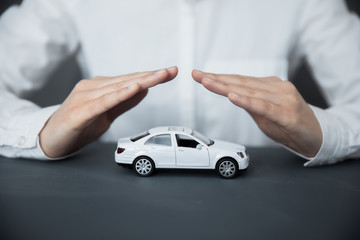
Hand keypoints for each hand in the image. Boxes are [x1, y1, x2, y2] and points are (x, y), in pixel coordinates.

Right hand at [39, 67, 177, 157]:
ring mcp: (85, 97)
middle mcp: (93, 87)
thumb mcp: (107, 114)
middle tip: (171, 70)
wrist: (49, 139)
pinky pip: (104, 102)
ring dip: (141, 81)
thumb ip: (124, 103)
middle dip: (151, 76)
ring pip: (118, 88)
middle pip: (127, 80)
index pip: (130, 80)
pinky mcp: (81, 111)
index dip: (150, 76)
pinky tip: (134, 88)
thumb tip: (144, 90)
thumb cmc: (78, 125)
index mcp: (100, 88)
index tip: (169, 72)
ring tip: (159, 76)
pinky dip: (120, 95)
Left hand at [192, 70, 321, 157]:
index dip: (219, 78)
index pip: (240, 81)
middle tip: (197, 75)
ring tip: (207, 82)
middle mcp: (277, 88)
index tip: (201, 75)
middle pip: (241, 83)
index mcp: (270, 86)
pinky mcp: (288, 114)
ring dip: (226, 87)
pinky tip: (233, 97)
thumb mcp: (265, 114)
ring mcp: (284, 99)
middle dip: (216, 79)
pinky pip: (264, 107)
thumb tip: (232, 95)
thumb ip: (250, 104)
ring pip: (249, 92)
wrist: (317, 137)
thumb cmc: (290, 125)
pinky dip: (247, 102)